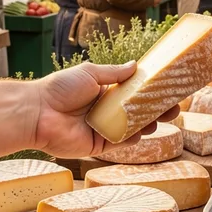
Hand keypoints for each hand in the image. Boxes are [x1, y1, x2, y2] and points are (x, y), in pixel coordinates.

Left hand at [31, 61, 179, 156]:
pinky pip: (120, 142)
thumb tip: (136, 66)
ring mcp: (104, 129)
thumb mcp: (90, 73)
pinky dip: (133, 138)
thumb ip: (114, 73)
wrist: (37, 112)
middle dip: (158, 110)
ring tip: (163, 118)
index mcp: (105, 92)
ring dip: (149, 123)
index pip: (135, 92)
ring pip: (134, 128)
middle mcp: (107, 111)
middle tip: (174, 107)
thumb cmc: (59, 88)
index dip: (152, 91)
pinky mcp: (99, 145)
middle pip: (139, 112)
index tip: (169, 88)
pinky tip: (143, 132)